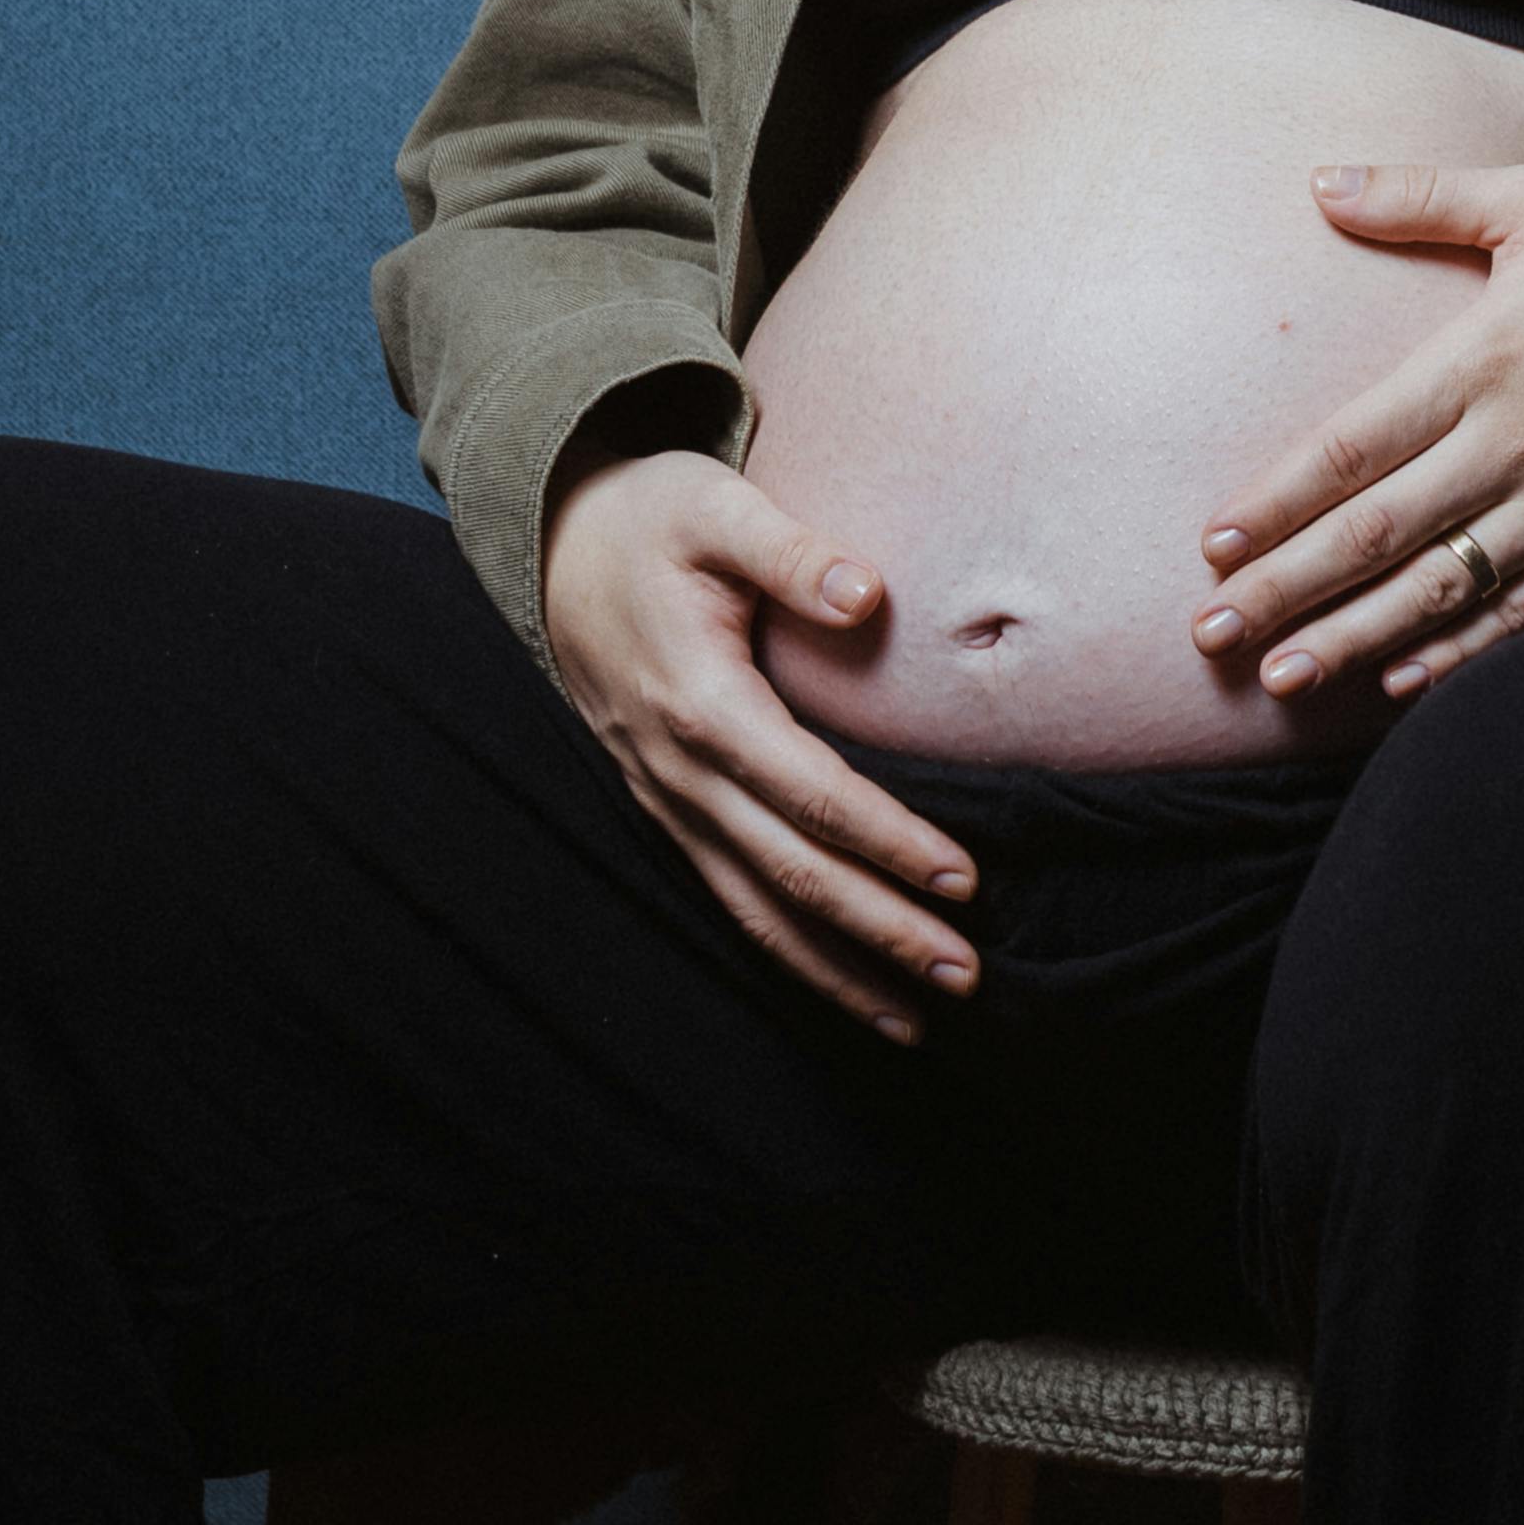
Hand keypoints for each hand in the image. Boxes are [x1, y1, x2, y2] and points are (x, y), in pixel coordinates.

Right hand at [539, 435, 982, 1042]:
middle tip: (966, 975)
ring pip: (755, 908)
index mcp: (700, 700)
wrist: (557, 543)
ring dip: (837, 968)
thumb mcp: (714, 505)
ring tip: (918, 1019)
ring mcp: (667, 799)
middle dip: (879, 930)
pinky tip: (848, 987)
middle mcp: (678, 769)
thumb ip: (791, 551)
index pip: (810, 793)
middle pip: (789, 873)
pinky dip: (790, 952)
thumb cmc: (651, 517)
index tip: (963, 878)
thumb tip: (868, 594)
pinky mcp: (669, 810)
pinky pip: (731, 898)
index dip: (887, 841)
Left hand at [1191, 163, 1523, 703]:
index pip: (1356, 446)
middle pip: (1377, 534)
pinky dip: (1456, 656)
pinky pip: (1518, 620)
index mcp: (1485, 363)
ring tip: (1279, 677)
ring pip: (1438, 592)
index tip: (1213, 543)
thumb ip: (1423, 195)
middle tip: (1210, 633)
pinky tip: (1395, 680)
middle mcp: (1516, 448)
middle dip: (1286, 590)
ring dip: (1351, 639)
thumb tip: (1321, 182)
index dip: (1279, 501)